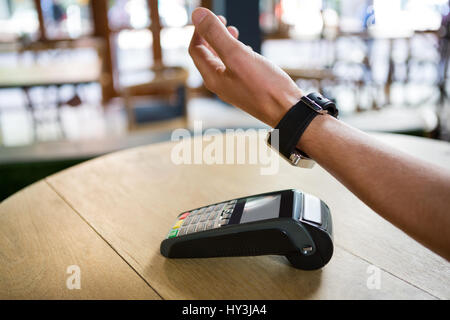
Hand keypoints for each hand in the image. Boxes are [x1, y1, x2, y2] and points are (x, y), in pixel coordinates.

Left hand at [189, 7, 302, 126]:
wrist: (287, 111)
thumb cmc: (264, 86)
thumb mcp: (237, 55)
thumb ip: (216, 35)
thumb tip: (197, 15)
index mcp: (213, 77)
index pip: (196, 50)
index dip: (200, 30)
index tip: (213, 16)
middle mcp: (220, 85)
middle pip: (207, 56)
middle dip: (211, 36)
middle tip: (224, 20)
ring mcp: (233, 87)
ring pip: (221, 61)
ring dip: (224, 44)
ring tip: (234, 31)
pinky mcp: (247, 88)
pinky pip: (234, 68)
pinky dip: (236, 55)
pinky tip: (247, 50)